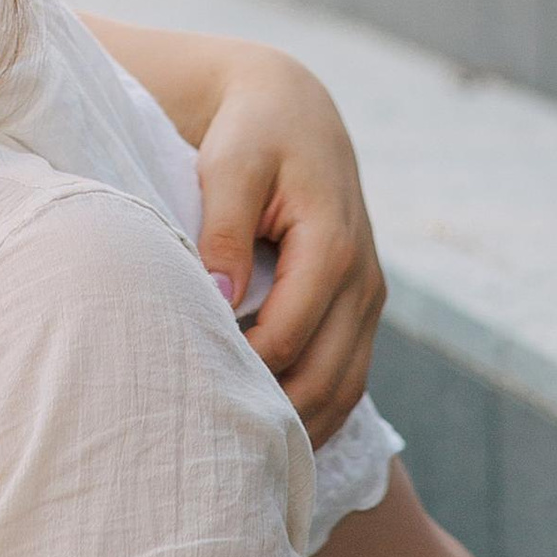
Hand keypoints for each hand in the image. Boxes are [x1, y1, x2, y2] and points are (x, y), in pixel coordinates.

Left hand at [190, 44, 384, 445]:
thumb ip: (223, 229)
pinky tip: (271, 429)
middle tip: (207, 438)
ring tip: (237, 447)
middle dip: (271, 415)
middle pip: (323, 380)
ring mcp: (368, 299)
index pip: (288, 340)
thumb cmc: (252, 133)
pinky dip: (315, 409)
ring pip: (343, 390)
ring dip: (298, 425)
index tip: (188, 386)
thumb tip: (218, 300)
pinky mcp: (360, 308)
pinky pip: (347, 377)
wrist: (293, 109)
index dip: (241, 373)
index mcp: (333, 246)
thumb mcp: (229, 165)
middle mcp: (363, 280)